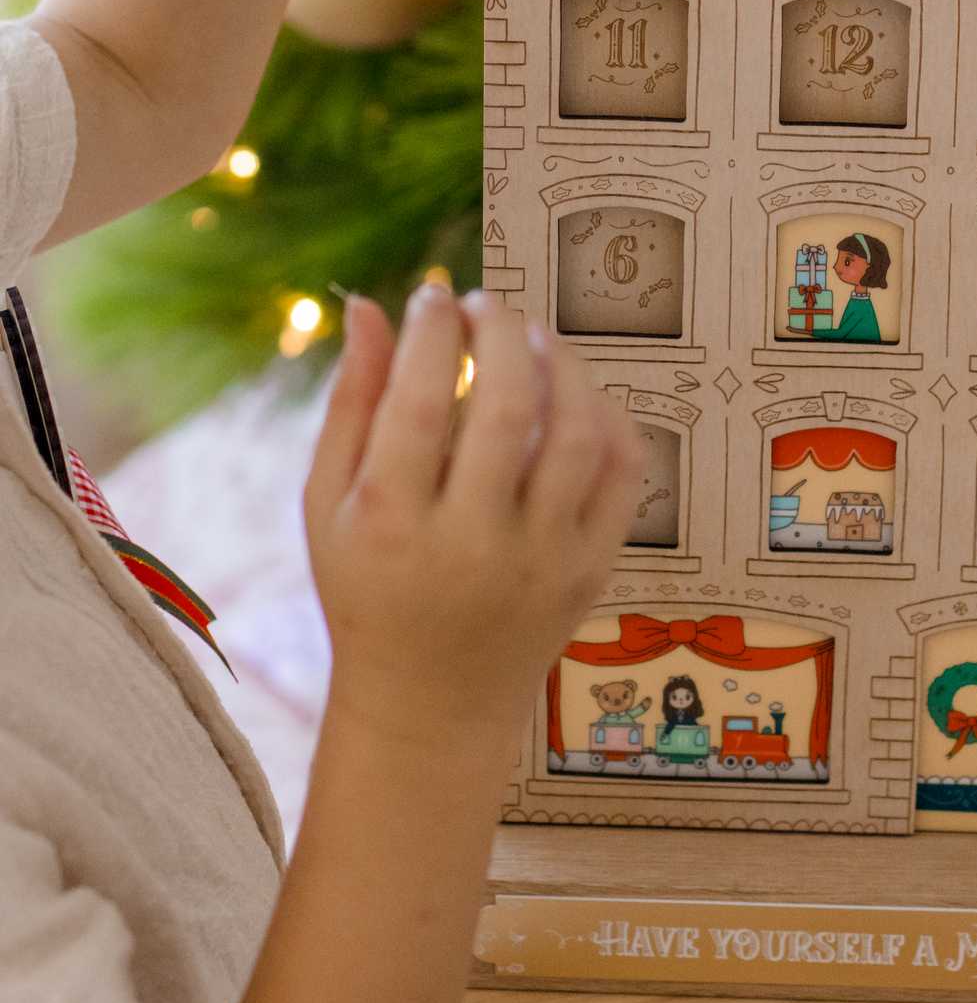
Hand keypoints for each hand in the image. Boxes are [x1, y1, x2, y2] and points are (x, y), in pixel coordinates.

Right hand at [304, 285, 641, 750]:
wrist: (430, 706)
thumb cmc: (368, 588)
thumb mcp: (329, 503)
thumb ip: (350, 402)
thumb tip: (368, 305)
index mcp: (392, 526)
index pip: (422, 399)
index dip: (434, 329)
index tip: (434, 296)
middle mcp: (471, 545)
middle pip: (507, 407)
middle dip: (500, 332)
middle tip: (487, 305)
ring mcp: (542, 560)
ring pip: (577, 433)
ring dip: (560, 364)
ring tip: (532, 338)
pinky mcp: (590, 569)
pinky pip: (622, 473)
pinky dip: (607, 417)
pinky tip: (574, 393)